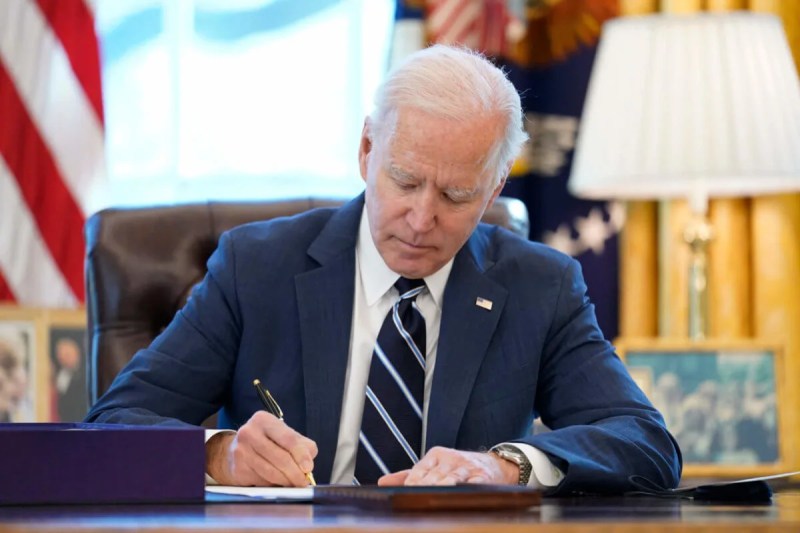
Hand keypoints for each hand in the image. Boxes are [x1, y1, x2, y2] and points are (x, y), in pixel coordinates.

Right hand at [205, 411, 316, 485]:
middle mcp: (249, 433)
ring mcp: (241, 452)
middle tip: (303, 482)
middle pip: (281, 458)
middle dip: (296, 473)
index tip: (308, 468)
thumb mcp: (284, 435)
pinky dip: (273, 485)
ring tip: (293, 484)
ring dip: (286, 482)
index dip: (301, 455)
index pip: (288, 438)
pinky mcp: (237, 469)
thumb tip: (308, 464)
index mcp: (264, 420)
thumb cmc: (267, 442)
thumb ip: (302, 445)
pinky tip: (277, 483)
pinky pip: (261, 481)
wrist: (236, 450)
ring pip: (271, 473)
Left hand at [377, 446, 518, 485]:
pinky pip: (474, 482)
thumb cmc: (458, 467)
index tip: (404, 495)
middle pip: (435, 475)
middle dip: (426, 487)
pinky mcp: (482, 476)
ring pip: (453, 477)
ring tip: (436, 494)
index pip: (421, 469)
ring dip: (444, 485)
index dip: (413, 483)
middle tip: (416, 498)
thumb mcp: (433, 466)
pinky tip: (461, 493)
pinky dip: (467, 488)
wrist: (494, 465)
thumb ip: (407, 475)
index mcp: (436, 454)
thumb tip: (382, 482)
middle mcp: (451, 458)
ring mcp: (467, 466)